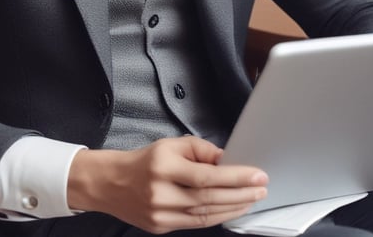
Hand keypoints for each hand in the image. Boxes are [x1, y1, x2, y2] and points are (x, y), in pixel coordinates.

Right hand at [67, 136, 268, 233]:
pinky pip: (196, 224)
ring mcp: (161, 214)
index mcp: (163, 166)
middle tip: (261, 188)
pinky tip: (231, 209)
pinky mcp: (162, 227)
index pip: (207, 175)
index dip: (236, 177)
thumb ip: (200, 150)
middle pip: (209, 198)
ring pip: (205, 215)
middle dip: (241, 193)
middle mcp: (162, 192)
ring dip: (234, 207)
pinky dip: (217, 217)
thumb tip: (227, 159)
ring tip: (252, 199)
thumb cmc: (143, 161)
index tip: (257, 175)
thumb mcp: (170, 144)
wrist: (111, 183)